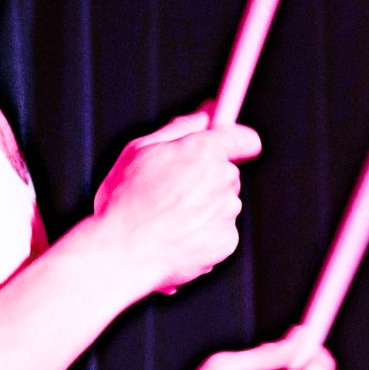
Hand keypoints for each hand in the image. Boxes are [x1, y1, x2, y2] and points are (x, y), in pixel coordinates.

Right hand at [92, 111, 260, 296]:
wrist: (123, 253)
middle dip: (207, 178)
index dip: (237, 141)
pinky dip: (202, 234)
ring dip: (203, 208)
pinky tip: (176, 236)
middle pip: (228, 173)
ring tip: (168, 217)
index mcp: (204, 151)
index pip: (244, 138)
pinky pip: (218, 231)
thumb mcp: (139, 150)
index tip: (232, 145)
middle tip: (174, 189)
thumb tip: (201, 116)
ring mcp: (226, 212)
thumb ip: (178, 128)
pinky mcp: (226, 242)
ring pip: (222, 204)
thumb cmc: (125, 202)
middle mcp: (223, 180)